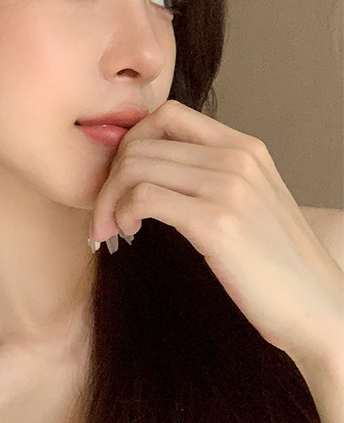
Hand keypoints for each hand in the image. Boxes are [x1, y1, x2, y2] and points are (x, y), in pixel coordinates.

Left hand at [89, 99, 343, 364]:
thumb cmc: (275, 266)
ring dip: (108, 199)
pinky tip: (129, 234)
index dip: (130, 144)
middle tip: (105, 215)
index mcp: (245, 147)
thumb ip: (210, 178)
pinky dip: (121, 213)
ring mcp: (229, 187)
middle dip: (109, 178)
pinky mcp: (217, 223)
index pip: (167, 115)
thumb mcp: (248, 204)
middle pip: (141, 141)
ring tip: (114, 228)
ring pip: (135, 166)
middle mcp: (237, 157)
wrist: (317, 308)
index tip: (121, 181)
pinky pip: (143, 197)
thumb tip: (150, 173)